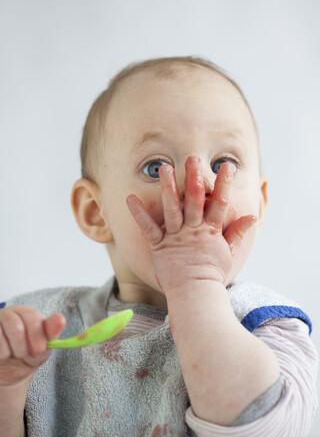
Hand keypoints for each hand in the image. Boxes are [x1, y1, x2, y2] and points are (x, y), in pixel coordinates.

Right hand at [0, 306, 65, 386]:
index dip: (37, 337)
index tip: (39, 350)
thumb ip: (51, 332)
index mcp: (28, 313)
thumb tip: (61, 319)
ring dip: (11, 352)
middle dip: (23, 347)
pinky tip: (3, 355)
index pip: (33, 318)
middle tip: (25, 355)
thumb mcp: (42, 347)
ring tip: (13, 355)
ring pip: (1, 336)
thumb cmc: (27, 356)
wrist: (7, 373)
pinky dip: (2, 355)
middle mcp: (10, 313)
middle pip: (16, 327)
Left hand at [126, 156, 256, 293]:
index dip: (224, 185)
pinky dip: (139, 213)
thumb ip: (237, 233)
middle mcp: (193, 230)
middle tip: (193, 158)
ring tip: (164, 169)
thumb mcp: (228, 252)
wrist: (195, 293)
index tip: (227, 166)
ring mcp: (175, 237)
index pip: (220, 204)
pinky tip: (130, 198)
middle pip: (195, 201)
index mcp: (211, 231)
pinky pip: (148, 227)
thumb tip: (251, 217)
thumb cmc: (211, 273)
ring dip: (168, 188)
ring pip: (172, 208)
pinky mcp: (159, 245)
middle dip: (195, 178)